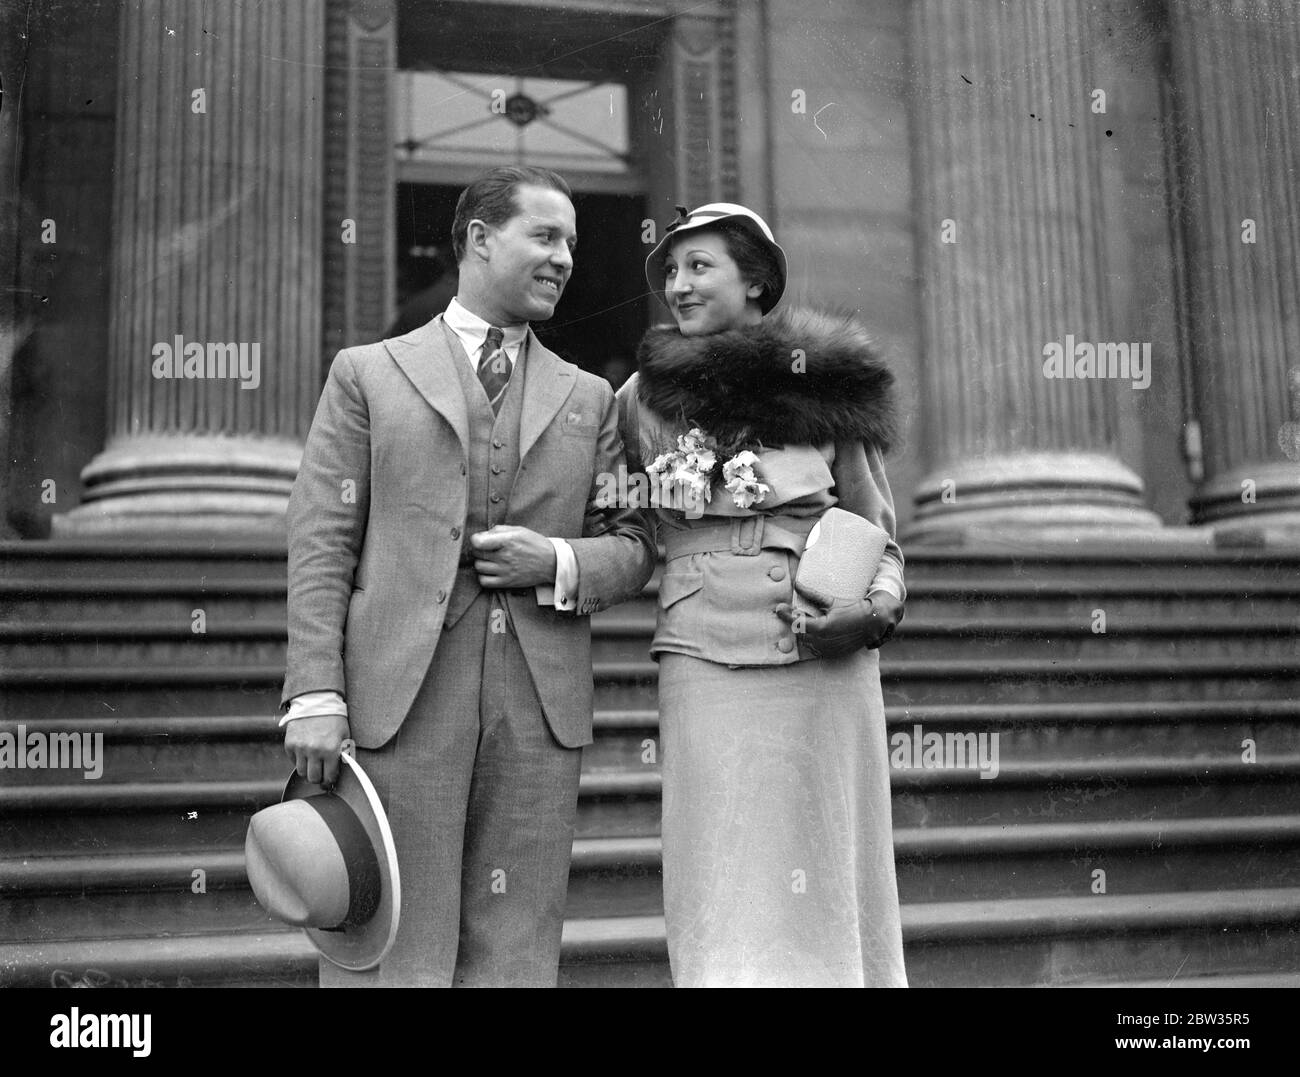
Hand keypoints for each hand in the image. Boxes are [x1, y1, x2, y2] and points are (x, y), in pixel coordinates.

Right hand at [284, 713, 349, 786]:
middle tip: (321, 773)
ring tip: (313, 762)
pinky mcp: (290, 744)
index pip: (329, 777)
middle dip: (318, 778)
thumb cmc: (334, 719)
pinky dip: (299, 760)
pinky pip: (293, 761)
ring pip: (302, 772)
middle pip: (313, 778)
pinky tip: (305, 751)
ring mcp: (300, 748)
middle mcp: (314, 751)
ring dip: (308, 769)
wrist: (316, 702)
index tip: (329, 781)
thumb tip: (338, 773)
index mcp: (331, 750)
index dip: (330, 781)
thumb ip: (343, 754)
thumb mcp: (344, 735)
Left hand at [470, 525, 556, 587]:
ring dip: (481, 562)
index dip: (475, 539)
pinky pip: (484, 581)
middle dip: (479, 549)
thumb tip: (482, 534)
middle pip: (476, 554)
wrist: (551, 563)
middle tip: (487, 549)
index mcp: (507, 541)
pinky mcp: (506, 582)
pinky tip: (490, 571)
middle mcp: (505, 557)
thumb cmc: (535, 544)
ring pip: (479, 567)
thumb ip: (499, 529)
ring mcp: (505, 571)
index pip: (478, 542)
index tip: (480, 539)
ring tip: (490, 560)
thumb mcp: (519, 530)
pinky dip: (483, 576)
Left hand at [774, 591, 903, 658]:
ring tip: (806, 618)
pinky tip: (815, 630)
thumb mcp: (831, 601)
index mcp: (822, 628)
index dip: (785, 616)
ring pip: (806, 641)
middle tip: (793, 611)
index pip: (796, 623)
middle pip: (799, 633)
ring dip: (803, 631)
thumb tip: (797, 584)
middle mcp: (823, 642)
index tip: (779, 608)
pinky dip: (812, 639)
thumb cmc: (852, 608)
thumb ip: (812, 594)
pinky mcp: (833, 654)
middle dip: (796, 622)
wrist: (872, 623)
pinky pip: (816, 648)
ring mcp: (828, 650)